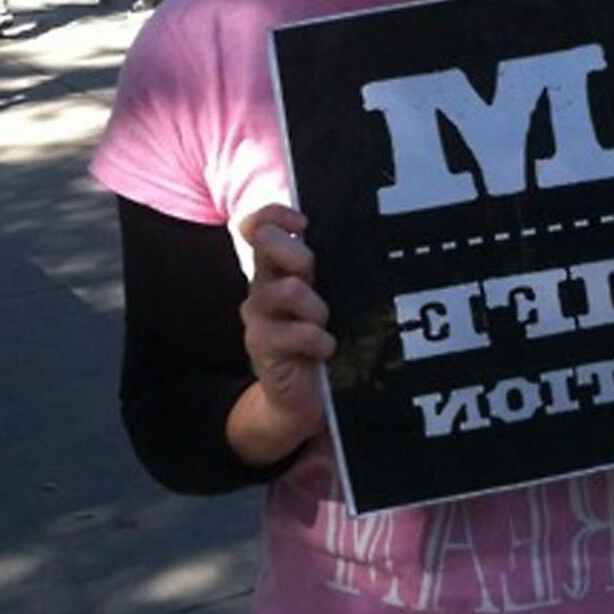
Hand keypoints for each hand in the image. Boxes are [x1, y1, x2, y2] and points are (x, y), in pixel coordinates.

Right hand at [232, 204, 334, 464]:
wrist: (296, 397)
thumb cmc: (316, 339)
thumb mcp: (322, 298)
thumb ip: (324, 270)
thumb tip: (356, 230)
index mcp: (275, 269)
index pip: (260, 225)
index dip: (276, 216)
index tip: (303, 224)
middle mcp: (261, 286)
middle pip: (267, 244)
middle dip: (299, 256)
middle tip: (315, 279)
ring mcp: (257, 316)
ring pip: (288, 289)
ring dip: (316, 308)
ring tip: (325, 324)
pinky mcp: (262, 346)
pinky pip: (298, 333)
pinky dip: (319, 341)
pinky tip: (326, 350)